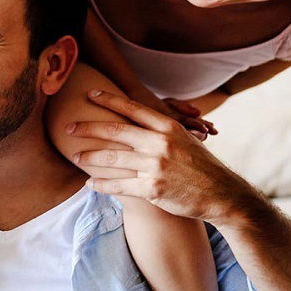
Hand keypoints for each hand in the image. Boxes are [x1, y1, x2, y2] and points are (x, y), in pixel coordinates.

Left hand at [70, 90, 249, 224]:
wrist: (223, 196)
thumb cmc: (202, 168)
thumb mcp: (186, 140)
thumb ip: (163, 131)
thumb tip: (141, 120)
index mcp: (168, 128)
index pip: (132, 109)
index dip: (108, 100)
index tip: (89, 94)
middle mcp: (159, 144)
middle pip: (115, 130)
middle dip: (87, 128)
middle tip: (68, 127)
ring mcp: (155, 166)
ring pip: (112, 158)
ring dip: (90, 157)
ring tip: (75, 156)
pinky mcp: (152, 188)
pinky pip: (118, 185)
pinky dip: (101, 184)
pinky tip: (90, 183)